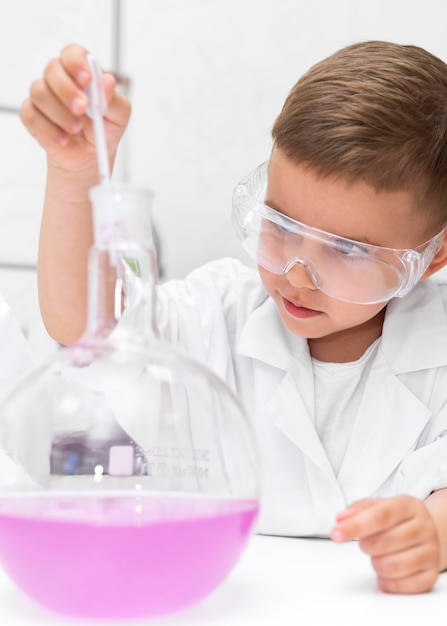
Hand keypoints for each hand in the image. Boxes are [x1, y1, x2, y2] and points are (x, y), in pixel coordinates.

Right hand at [20, 44, 130, 172]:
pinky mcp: (33, 116)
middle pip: (52, 69)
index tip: (86, 78)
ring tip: (75, 129)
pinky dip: (48, 130)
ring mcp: (44, 97)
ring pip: (39, 92)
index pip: (72, 53)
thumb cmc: (104, 131)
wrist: (90, 157)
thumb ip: (114, 99)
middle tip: (82, 108)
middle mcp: (60, 80)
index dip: (76, 62)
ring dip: (59, 113)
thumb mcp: (118, 117)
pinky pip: (30, 116)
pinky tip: (63, 139)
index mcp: (81, 73)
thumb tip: (108, 81)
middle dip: (67, 90)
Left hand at [330, 496, 440, 592]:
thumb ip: (357, 510)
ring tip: (379, 555)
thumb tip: (341, 520)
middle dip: (366, 545)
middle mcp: (424, 527)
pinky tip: (387, 571)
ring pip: (391, 566)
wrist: (426, 532)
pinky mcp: (431, 574)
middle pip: (383, 543)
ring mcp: (431, 551)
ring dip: (376, 563)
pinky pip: (402, 585)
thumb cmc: (397, 519)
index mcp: (408, 506)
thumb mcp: (378, 506)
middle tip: (367, 542)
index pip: (380, 515)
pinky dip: (387, 581)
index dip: (356, 525)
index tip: (336, 533)